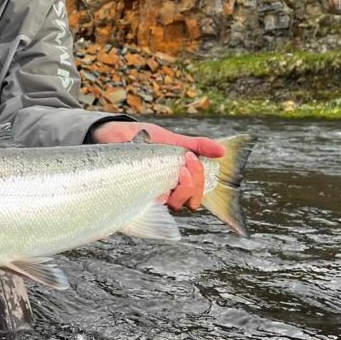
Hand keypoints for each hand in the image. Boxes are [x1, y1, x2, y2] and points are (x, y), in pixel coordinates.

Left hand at [89, 121, 225, 210]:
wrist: (118, 133)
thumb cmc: (146, 138)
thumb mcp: (174, 139)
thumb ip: (197, 145)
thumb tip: (222, 152)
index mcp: (178, 180)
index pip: (196, 193)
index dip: (198, 179)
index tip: (189, 158)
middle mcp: (166, 191)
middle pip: (187, 202)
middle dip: (191, 186)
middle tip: (183, 166)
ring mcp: (151, 194)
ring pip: (172, 206)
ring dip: (178, 192)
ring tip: (172, 173)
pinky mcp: (134, 194)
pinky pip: (146, 206)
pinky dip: (156, 197)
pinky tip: (155, 185)